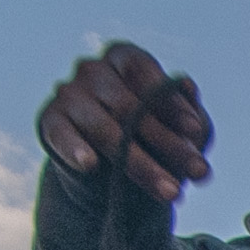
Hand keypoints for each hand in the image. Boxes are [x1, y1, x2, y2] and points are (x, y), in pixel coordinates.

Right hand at [37, 42, 210, 204]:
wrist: (108, 175)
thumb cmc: (150, 140)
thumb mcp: (178, 129)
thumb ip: (188, 112)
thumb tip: (188, 86)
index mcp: (125, 58)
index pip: (147, 73)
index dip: (172, 103)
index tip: (195, 132)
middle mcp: (93, 70)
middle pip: (131, 108)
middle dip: (168, 144)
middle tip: (199, 173)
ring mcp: (69, 94)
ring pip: (106, 129)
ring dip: (140, 164)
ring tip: (171, 191)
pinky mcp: (50, 122)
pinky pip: (62, 135)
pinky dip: (74, 149)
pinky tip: (89, 164)